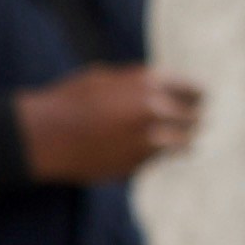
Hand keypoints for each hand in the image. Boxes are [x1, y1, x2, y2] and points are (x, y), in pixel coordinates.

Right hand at [15, 64, 203, 182]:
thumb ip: (140, 84)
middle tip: (194, 122)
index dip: (198, 96)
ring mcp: (148, 141)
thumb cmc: (71, 101)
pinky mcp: (138, 166)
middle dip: (192, 120)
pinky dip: (152, 155)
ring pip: (183, 144)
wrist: (45, 135)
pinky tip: (135, 149)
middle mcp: (154, 110)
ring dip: (181, 142)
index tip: (199, 102)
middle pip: (194, 118)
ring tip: (181, 142)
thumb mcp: (107, 78)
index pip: (194, 90)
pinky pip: (156, 159)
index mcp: (149, 82)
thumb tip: (165, 92)